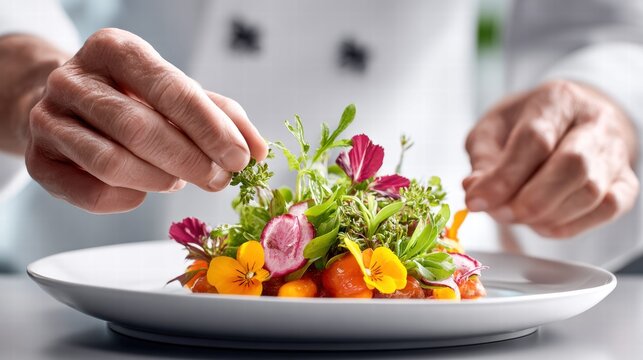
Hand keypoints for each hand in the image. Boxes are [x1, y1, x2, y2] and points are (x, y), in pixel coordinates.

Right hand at [25, 28, 267, 212]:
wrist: (72, 107)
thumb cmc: (135, 100)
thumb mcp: (179, 96)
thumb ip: (222, 117)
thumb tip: (259, 150)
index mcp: (114, 49)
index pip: (170, 88)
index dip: (210, 128)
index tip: (240, 157)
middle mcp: (73, 79)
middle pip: (139, 129)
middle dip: (189, 160)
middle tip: (218, 179)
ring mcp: (48, 119)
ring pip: (111, 162)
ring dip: (158, 179)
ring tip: (178, 180)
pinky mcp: (37, 159)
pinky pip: (89, 192)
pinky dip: (127, 198)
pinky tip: (141, 189)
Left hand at [464, 80, 638, 237]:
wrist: (569, 120)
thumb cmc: (524, 125)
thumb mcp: (492, 130)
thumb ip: (482, 159)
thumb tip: (474, 190)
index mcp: (556, 99)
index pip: (535, 140)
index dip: (504, 178)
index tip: (476, 201)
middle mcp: (594, 121)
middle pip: (573, 166)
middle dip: (531, 201)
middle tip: (500, 214)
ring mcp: (615, 151)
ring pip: (591, 192)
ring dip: (548, 216)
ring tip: (518, 217)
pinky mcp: (626, 181)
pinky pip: (607, 209)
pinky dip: (571, 225)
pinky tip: (544, 224)